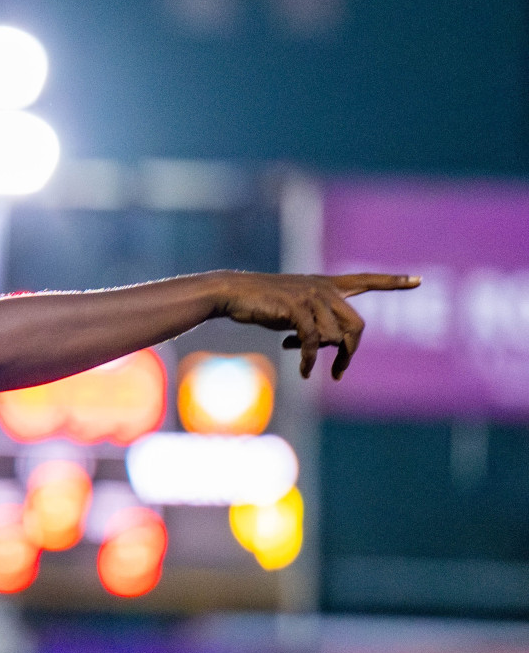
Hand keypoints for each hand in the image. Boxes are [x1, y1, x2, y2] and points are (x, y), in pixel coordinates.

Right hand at [216, 272, 420, 379]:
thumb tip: (331, 345)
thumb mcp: (295, 311)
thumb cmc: (261, 303)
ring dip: (321, 355)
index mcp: (325, 284)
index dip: (392, 281)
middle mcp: (323, 287)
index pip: (365, 280)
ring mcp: (311, 296)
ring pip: (334, 336)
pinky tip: (304, 372)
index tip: (418, 280)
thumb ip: (317, 321)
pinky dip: (310, 361)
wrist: (233, 293)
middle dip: (350, 352)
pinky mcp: (296, 308)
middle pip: (357, 325)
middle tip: (339, 372)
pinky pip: (313, 342)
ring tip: (302, 358)